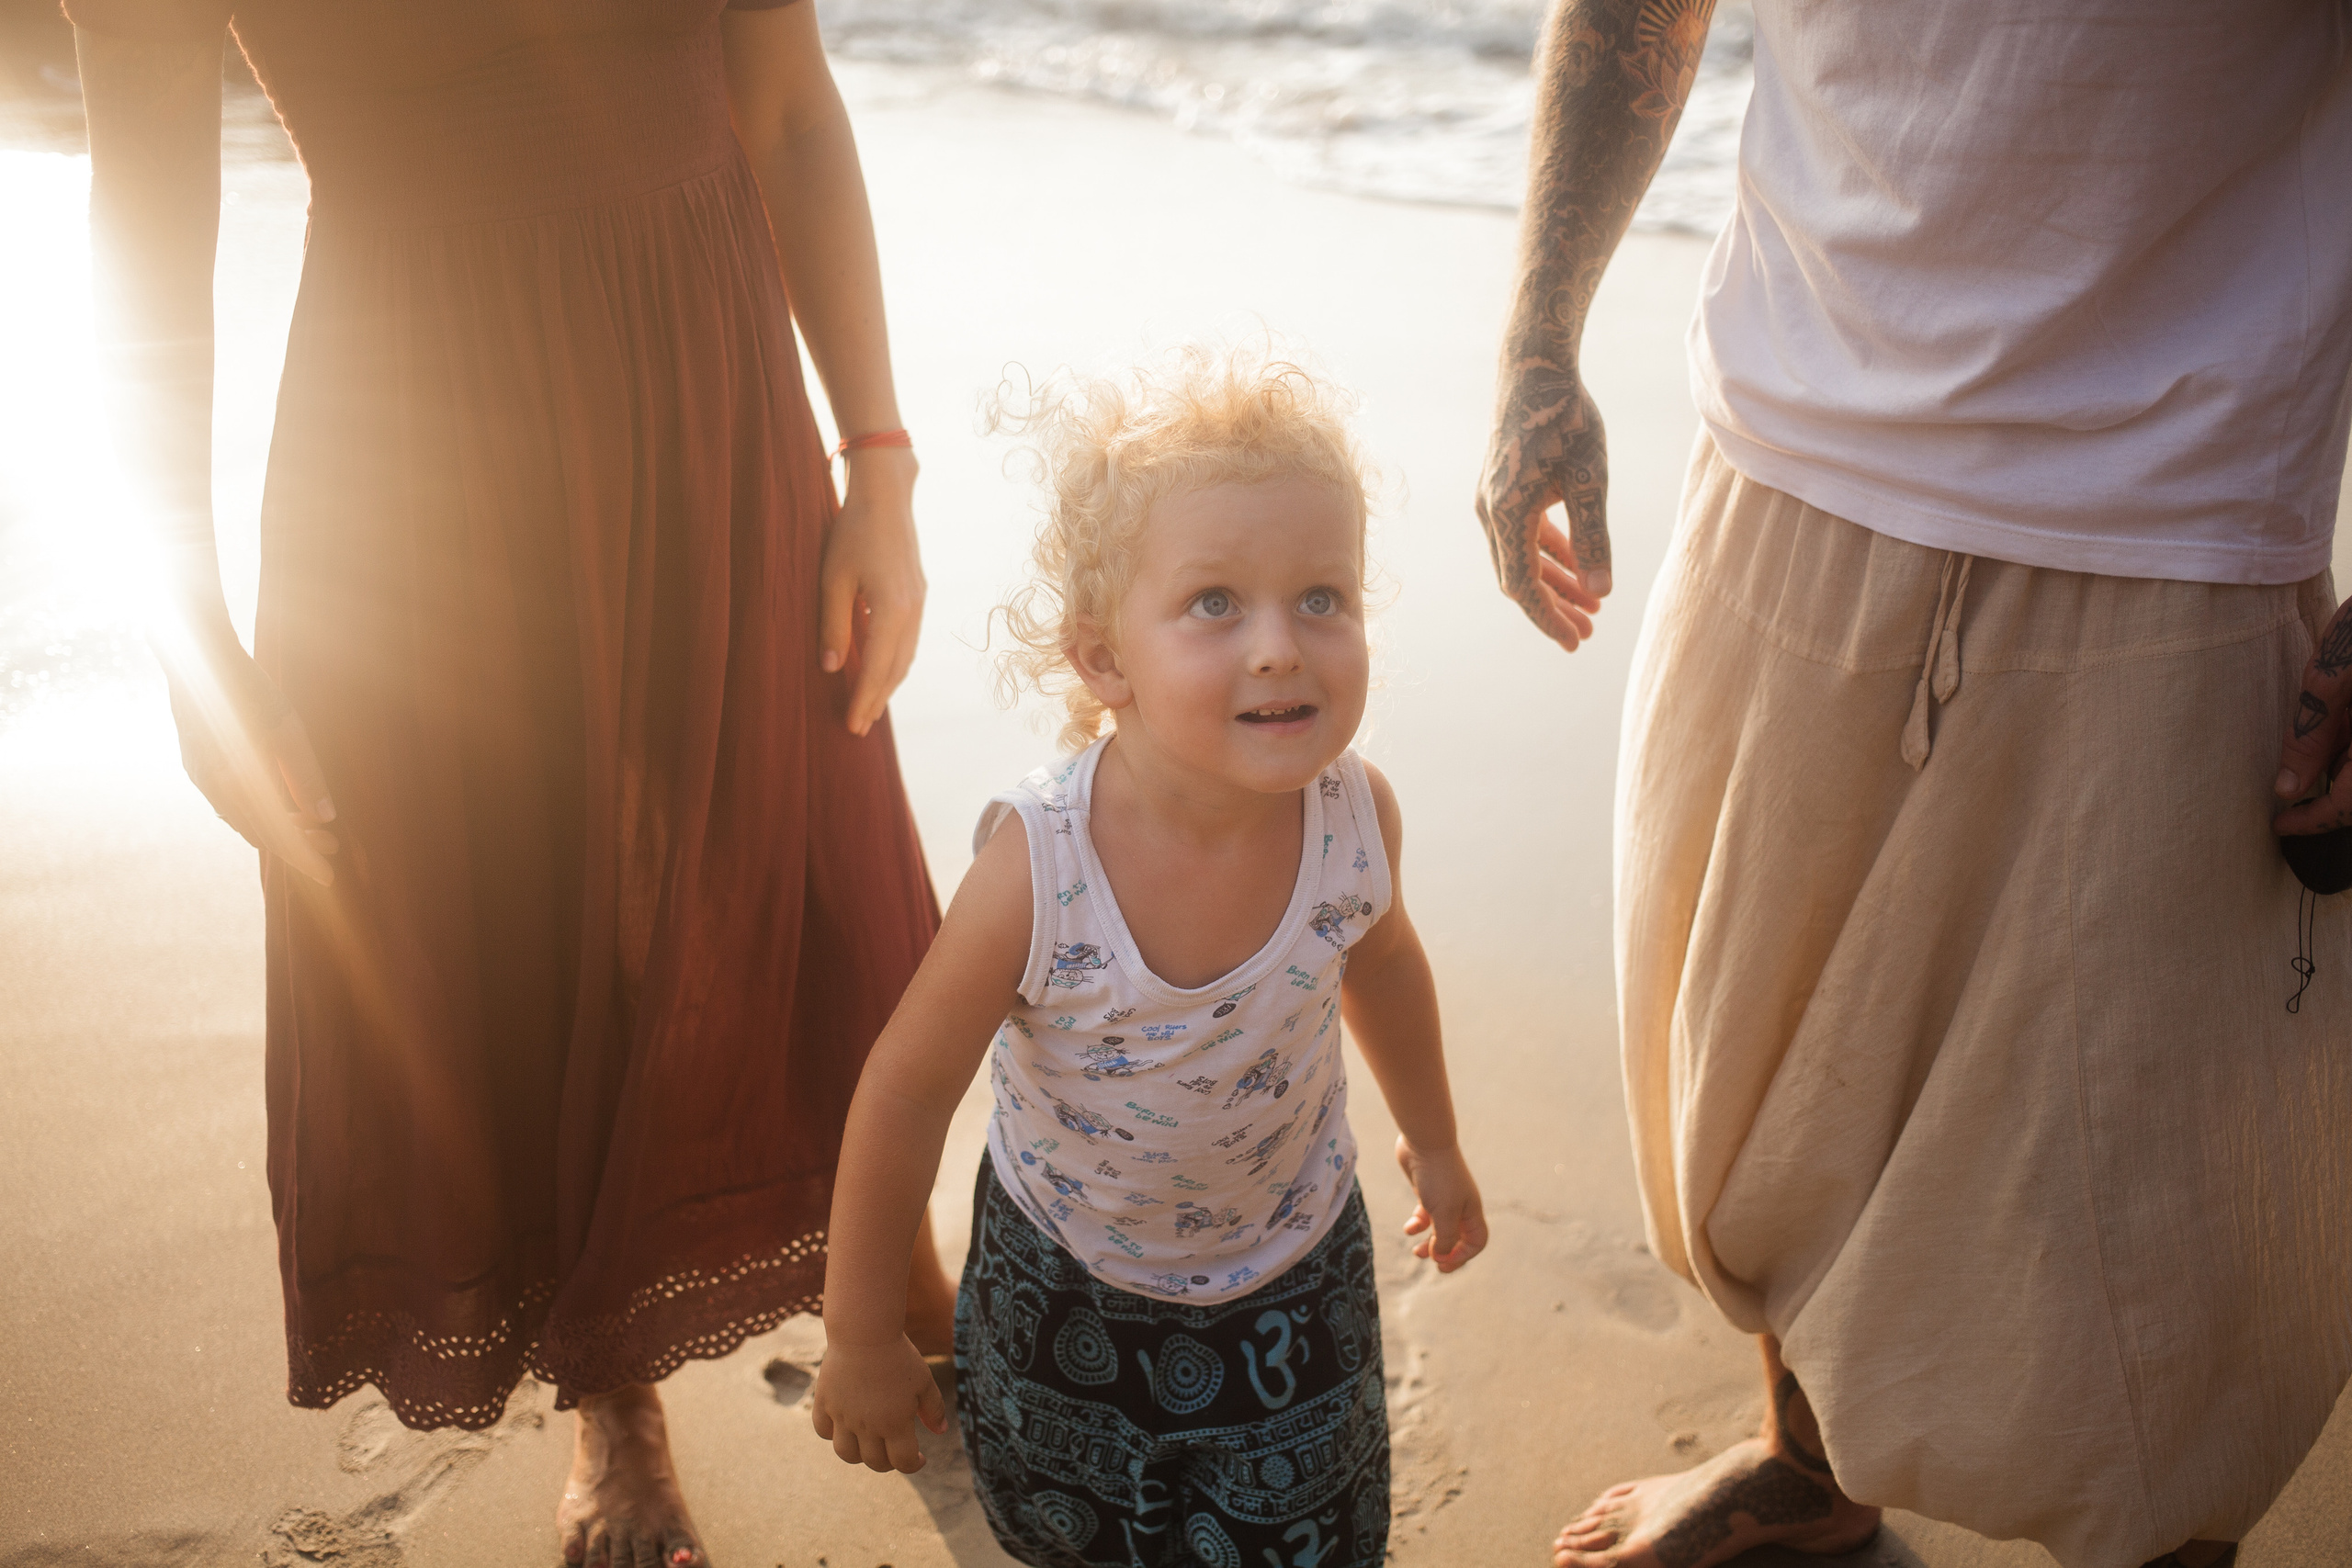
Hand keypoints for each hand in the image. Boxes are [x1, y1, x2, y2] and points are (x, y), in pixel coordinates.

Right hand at [165, 634, 337, 885]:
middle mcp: (214, 787)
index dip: (304, 857)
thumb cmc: (247, 690)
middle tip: (331, 844)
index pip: (277, 837)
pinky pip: (227, 803)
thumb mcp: (286, 730)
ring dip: (277, 826)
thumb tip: (325, 817)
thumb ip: (304, 775)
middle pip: (261, 831)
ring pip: (242, 818)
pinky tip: (274, 808)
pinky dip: (254, 812)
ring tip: (311, 827)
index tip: (329, 876)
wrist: (195, 656)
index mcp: (238, 784)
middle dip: (297, 842)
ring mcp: (201, 776)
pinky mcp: (196, 764)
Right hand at [809, 1334, 946, 1473]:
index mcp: (894, 1423)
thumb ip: (933, 1409)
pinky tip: (844, 1424)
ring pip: (845, 1453)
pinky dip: (832, 1433)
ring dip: (859, 1455)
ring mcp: (842, 1416)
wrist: (865, 1331)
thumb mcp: (924, 1381)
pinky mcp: (825, 1402)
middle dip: (888, 1462)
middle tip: (895, 1450)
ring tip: (869, 1443)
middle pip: (874, 1462)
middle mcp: (866, 1426)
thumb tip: (940, 1432)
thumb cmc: (899, 1355)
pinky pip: (823, 1429)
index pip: (902, 1462)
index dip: (913, 1465)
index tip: (919, 1457)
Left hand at [820, 446, 924, 737]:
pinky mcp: (918, 595)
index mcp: (892, 610)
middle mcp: (912, 612)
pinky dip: (897, 663)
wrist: (886, 496)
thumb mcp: (833, 579)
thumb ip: (834, 625)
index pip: (878, 668)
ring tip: (871, 707)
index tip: (851, 726)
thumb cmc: (852, 532)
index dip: (863, 700)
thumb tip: (832, 668)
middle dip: (877, 700)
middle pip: (897, 669)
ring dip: (889, 685)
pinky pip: (910, 641)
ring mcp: (920, 603)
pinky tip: (884, 670)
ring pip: (907, 657)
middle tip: (859, 727)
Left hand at [1395, 1136, 1488, 1272]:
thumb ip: (1445, 1238)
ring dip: (1429, 1243)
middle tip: (1432, 1263)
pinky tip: (1409, 1228)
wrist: (1424, 1141)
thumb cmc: (1437, 1176)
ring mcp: (1443, 1198)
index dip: (1463, 1256)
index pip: (1477, 1242)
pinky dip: (1417, 1225)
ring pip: (1440, 1229)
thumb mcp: (1443, 1212)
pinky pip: (1425, 1215)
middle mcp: (1460, 1206)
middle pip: (1459, 1239)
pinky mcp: (1427, 1191)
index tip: (1442, 1261)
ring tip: (1415, 1251)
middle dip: (1445, 1253)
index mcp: (1471, 1211)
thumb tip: (1441, 1257)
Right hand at [1475, 360, 1608, 651]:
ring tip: (1590, 607)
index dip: (1548, 618)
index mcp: (1506, 513)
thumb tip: (1601, 590)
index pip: (1522, 586)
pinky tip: (1577, 567)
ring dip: (1553, 584)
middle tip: (1586, 635)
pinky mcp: (1501, 489)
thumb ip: (1594, 535)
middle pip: (1518, 579)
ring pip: (1520, 559)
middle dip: (1552, 609)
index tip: (1574, 642)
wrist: (1534, 368)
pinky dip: (1548, 556)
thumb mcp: (1590, 476)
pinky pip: (1522, 536)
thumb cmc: (1565, 416)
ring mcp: (1492, 501)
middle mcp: (1490, 513)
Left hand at [2274, 597, 2351, 834]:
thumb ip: (2312, 737)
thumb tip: (2288, 790)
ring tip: (2307, 771)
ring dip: (2345, 776)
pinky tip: (2336, 740)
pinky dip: (2351, 752)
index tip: (2282, 829)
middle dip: (2335, 802)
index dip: (2315, 822)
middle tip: (2295, 809)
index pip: (2349, 805)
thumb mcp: (2330, 681)